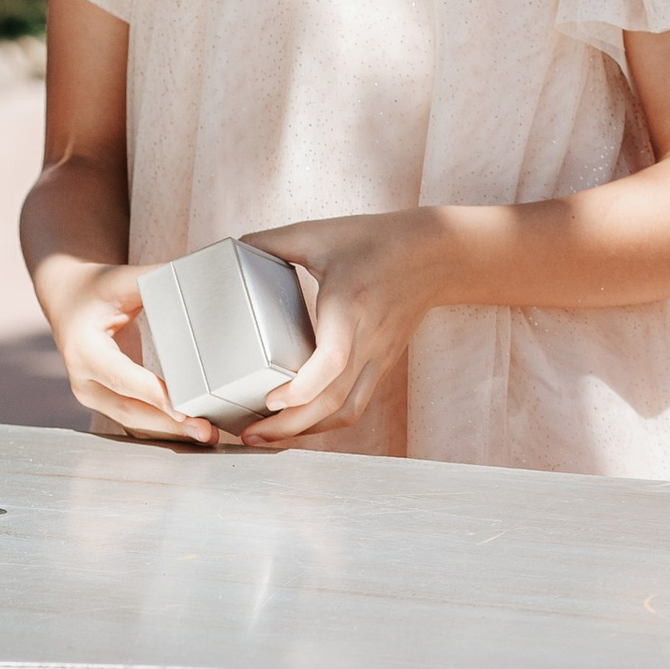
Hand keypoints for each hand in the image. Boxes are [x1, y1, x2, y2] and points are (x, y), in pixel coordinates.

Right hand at [34, 252, 216, 444]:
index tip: (182, 408)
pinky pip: (136, 421)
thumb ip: (156, 278)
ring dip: (170, 432)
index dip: (152, 394)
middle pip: (129, 410)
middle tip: (206, 429)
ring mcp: (93, 395)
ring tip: (208, 436)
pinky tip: (192, 432)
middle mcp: (83, 380)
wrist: (67, 300)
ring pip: (133, 422)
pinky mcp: (106, 402)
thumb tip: (200, 275)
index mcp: (83, 350)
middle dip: (169, 424)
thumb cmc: (96, 289)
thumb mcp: (120, 280)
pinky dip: (164, 428)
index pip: (121, 377)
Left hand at [236, 208, 447, 447]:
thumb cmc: (376, 241)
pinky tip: (299, 423)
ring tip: (267, 436)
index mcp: (349, 305)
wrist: (435, 255)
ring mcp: (378, 356)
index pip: (333, 361)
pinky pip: (355, 404)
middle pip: (334, 400)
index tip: (269, 399)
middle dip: (290, 425)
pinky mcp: (381, 364)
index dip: (301, 388)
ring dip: (307, 431)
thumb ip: (273, 241)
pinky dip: (326, 421)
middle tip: (250, 434)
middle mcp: (367, 338)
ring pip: (346, 411)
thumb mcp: (319, 232)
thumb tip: (234, 250)